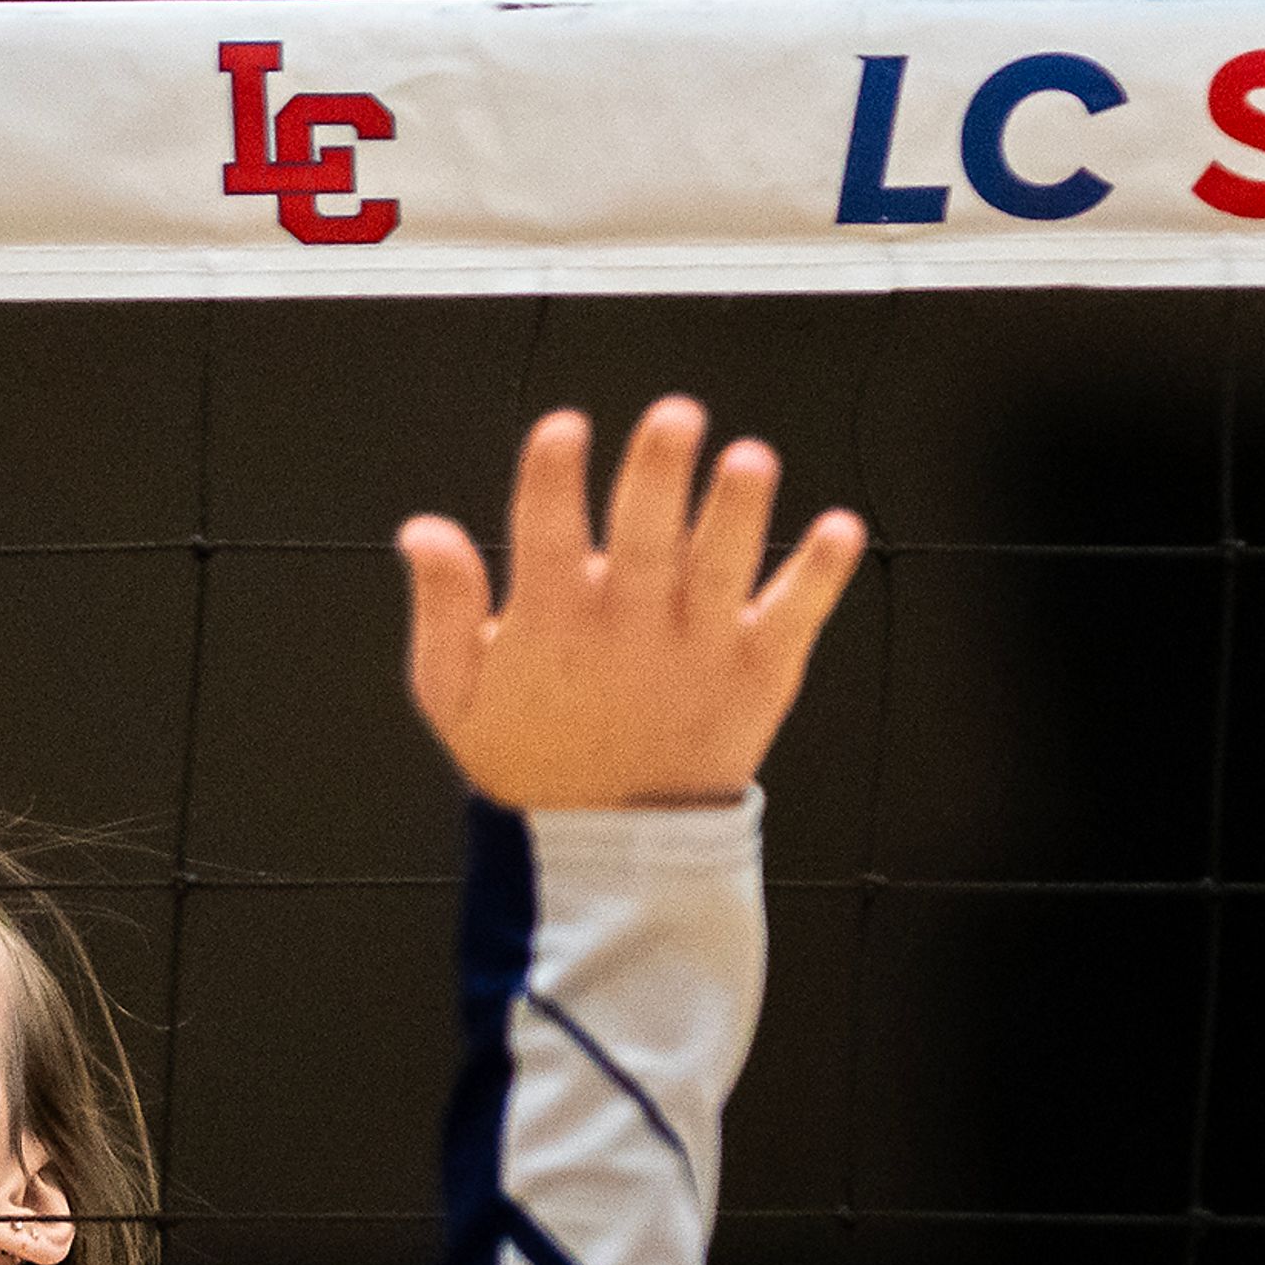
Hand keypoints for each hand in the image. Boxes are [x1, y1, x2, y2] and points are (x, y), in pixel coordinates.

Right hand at [398, 398, 865, 810]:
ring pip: (721, 570)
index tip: (563, 428)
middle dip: (658, 476)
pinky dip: (818, 576)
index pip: (545, 538)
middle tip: (674, 416)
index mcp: (550, 625)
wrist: (610, 847)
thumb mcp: (454, 694)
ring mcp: (697, 651)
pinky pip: (793, 618)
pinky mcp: (757, 674)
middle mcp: (627, 630)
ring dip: (738, 514)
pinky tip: (843, 529)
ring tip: (751, 461)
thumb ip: (442, 608)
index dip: (551, 482)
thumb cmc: (527, 754)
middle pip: (645, 540)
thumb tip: (422, 528)